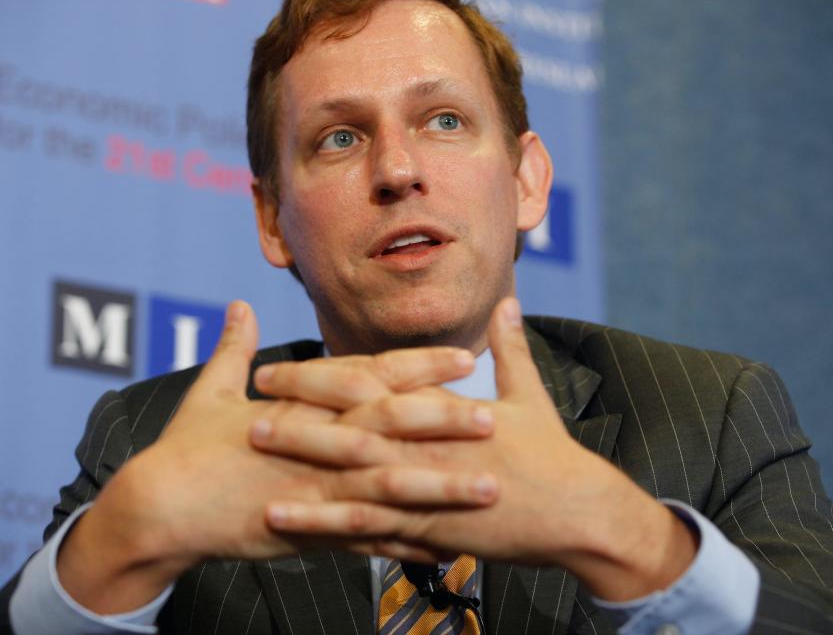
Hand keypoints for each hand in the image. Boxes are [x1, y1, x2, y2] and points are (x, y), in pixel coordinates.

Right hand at [56, 301, 494, 613]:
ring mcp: (317, 490)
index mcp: (304, 405)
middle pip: (393, 428)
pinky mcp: (309, 533)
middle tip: (497, 420)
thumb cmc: (186, 448)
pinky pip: (365, 540)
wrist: (159, 509)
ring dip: (442, 488)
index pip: (373, 377)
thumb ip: (235, 349)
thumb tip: (237, 306)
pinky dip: (404, 544)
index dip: (422, 366)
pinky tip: (445, 549)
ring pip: (390, 487)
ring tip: (488, 490)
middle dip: (447, 424)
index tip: (466, 357)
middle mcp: (317, 443)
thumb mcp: (210, 392)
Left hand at [260, 298, 697, 599]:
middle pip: (351, 425)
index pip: (369, 387)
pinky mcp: (430, 530)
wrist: (578, 513)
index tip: (275, 371)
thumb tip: (508, 304)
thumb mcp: (530, 395)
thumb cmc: (553, 454)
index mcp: (442, 410)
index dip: (318, 378)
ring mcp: (425, 490)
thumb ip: (510, 350)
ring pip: (353, 476)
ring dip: (302, 466)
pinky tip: (288, 523)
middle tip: (250, 404)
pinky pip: (371, 531)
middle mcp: (426, 446)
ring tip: (257, 457)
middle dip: (298, 413)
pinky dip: (326, 527)